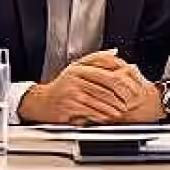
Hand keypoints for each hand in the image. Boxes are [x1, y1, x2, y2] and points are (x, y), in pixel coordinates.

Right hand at [20, 51, 151, 125]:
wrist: (42, 102)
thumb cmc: (62, 86)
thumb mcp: (76, 67)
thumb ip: (96, 59)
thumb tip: (114, 52)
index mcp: (78, 68)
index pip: (105, 73)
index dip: (119, 82)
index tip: (127, 87)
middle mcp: (75, 80)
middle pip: (104, 89)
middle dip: (118, 98)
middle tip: (126, 103)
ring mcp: (72, 94)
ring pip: (100, 102)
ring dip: (112, 109)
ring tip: (119, 112)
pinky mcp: (70, 107)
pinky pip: (91, 112)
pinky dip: (101, 116)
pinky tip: (106, 117)